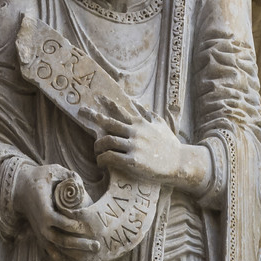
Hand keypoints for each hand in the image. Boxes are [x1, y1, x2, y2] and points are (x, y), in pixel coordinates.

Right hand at [13, 163, 108, 260]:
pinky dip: (63, 260)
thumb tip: (81, 182)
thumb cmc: (41, 178)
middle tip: (97, 245)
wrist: (22, 189)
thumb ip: (68, 175)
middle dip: (80, 244)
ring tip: (91, 256)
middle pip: (61, 240)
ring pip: (57, 251)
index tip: (86, 226)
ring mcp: (40, 234)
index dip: (72, 225)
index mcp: (43, 209)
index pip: (58, 221)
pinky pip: (51, 255)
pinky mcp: (40, 239)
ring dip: (74, 255)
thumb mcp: (53, 171)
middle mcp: (40, 226)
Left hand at [90, 96, 210, 193]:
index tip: (97, 97)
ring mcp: (134, 146)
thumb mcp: (161, 125)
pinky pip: (110, 157)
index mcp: (140, 123)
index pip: (121, 110)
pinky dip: (102, 159)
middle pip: (109, 122)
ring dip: (97, 146)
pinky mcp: (133, 162)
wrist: (179, 163)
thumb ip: (148, 115)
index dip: (107, 103)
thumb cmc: (170, 145)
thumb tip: (139, 104)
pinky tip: (101, 163)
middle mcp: (135, 132)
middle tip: (81, 112)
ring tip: (97, 151)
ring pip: (106, 141)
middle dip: (93, 116)